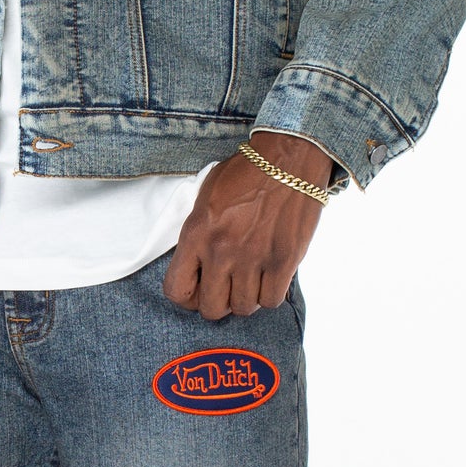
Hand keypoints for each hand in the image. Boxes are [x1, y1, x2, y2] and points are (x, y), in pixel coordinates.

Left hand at [162, 135, 338, 320]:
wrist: (288, 157)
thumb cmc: (246, 172)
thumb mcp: (206, 196)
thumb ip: (197, 232)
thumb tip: (195, 262)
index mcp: (196, 234)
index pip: (176, 290)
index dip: (186, 299)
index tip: (196, 292)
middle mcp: (221, 251)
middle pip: (211, 308)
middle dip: (217, 303)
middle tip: (226, 289)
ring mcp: (253, 258)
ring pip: (242, 308)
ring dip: (245, 299)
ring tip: (250, 280)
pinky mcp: (283, 261)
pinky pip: (270, 300)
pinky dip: (269, 294)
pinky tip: (269, 278)